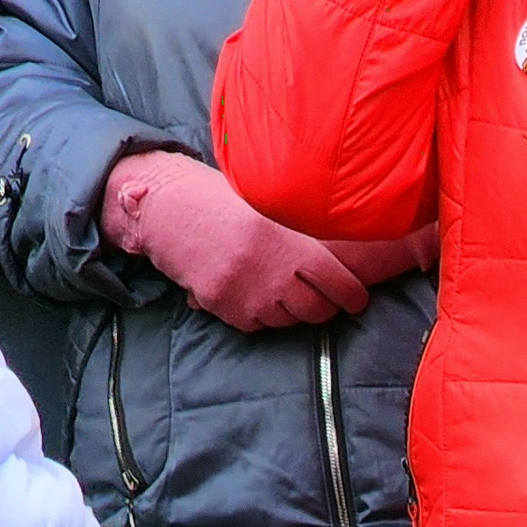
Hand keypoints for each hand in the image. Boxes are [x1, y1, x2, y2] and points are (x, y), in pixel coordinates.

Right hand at [100, 148, 368, 331]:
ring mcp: (248, 294)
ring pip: (288, 320)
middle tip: (324, 297)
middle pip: (317, 310)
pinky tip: (253, 289)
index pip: (338, 283)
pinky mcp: (228, 310)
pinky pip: (259, 324)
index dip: (353, 295)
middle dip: (325, 307)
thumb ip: (301, 232)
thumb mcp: (267, 205)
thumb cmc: (224, 202)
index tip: (357, 299)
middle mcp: (270, 270)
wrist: (169, 209)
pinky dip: (262, 313)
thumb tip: (343, 255)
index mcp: (286, 238)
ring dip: (291, 309)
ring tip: (280, 286)